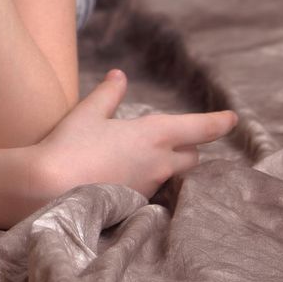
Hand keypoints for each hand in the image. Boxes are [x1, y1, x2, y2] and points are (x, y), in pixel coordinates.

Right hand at [32, 70, 238, 201]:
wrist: (49, 189)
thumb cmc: (70, 144)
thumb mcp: (89, 112)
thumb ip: (109, 94)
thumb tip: (120, 76)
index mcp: (154, 135)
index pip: (198, 129)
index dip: (217, 123)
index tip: (233, 119)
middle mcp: (159, 163)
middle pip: (191, 157)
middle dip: (190, 148)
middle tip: (179, 140)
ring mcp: (148, 187)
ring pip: (171, 174)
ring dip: (166, 165)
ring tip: (140, 156)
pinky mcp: (134, 205)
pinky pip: (151, 190)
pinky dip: (145, 179)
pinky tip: (122, 176)